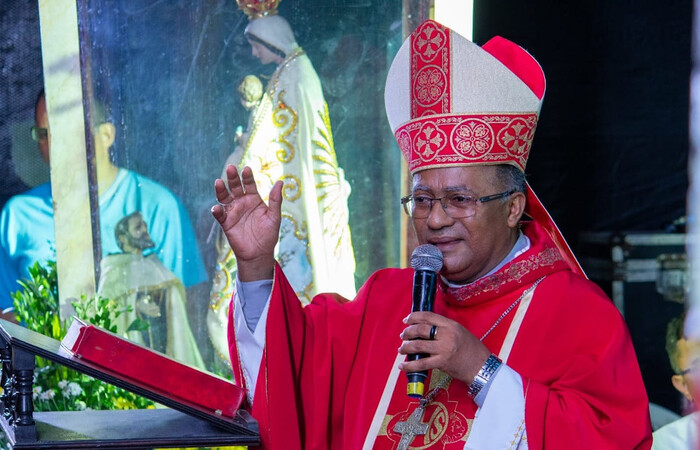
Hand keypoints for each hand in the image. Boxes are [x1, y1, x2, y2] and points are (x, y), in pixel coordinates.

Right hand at [211, 165, 281, 280]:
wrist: (259, 254)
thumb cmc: (268, 235)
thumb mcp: (274, 217)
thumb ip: (276, 200)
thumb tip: (281, 181)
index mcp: (254, 199)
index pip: (249, 184)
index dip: (248, 177)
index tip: (247, 169)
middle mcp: (242, 202)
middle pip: (235, 187)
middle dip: (233, 178)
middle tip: (231, 168)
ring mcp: (233, 212)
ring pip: (225, 198)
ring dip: (221, 190)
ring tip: (219, 182)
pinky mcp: (226, 223)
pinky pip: (220, 215)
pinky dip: (217, 211)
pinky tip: (216, 208)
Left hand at [398, 311, 491, 384]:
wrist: (482, 367)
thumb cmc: (472, 349)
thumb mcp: (459, 332)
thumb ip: (443, 328)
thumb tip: (424, 328)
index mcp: (451, 325)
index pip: (428, 316)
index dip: (414, 316)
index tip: (406, 320)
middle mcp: (447, 335)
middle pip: (420, 329)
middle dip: (408, 332)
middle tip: (403, 336)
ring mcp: (444, 349)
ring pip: (418, 345)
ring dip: (406, 347)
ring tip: (402, 349)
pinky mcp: (442, 363)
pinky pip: (421, 363)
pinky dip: (410, 365)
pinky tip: (403, 366)